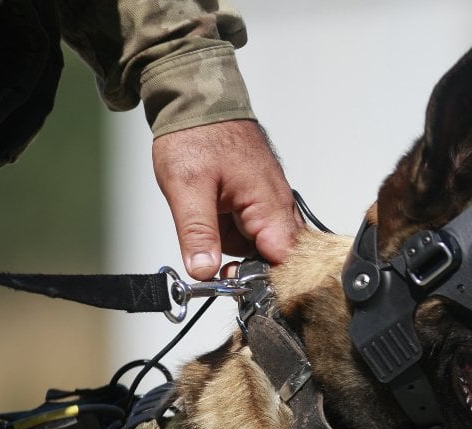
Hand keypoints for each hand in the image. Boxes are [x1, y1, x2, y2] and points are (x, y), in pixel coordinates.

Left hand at [152, 119, 302, 279]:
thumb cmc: (196, 135)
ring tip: (209, 225)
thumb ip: (198, 233)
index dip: (264, 280)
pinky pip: (253, 229)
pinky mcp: (260, 198)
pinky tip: (214, 217)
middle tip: (212, 261)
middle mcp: (279, 205)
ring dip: (236, 248)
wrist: (196, 100)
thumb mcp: (186, 188)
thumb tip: (204, 271)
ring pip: (262, 245)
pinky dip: (233, 231)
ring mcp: (271, 201)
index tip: (234, 285)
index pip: (285, 261)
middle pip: (278, 257)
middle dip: (248, 268)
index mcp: (270, 204)